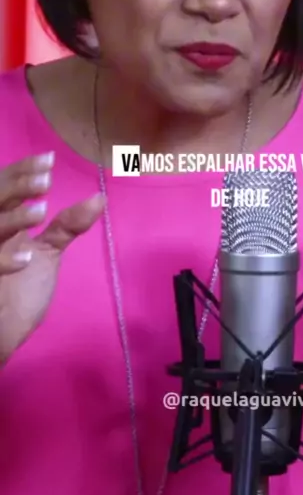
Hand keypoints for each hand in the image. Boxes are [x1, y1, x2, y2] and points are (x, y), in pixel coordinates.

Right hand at [0, 152, 103, 364]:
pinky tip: (27, 258)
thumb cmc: (19, 291)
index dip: (23, 171)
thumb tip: (100, 198)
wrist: (1, 333)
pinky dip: (4, 259)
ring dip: (13, 219)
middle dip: (17, 187)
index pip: (4, 185)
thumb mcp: (45, 253)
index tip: (49, 161)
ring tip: (40, 211)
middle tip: (45, 181)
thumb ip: (67, 225)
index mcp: (0, 221)